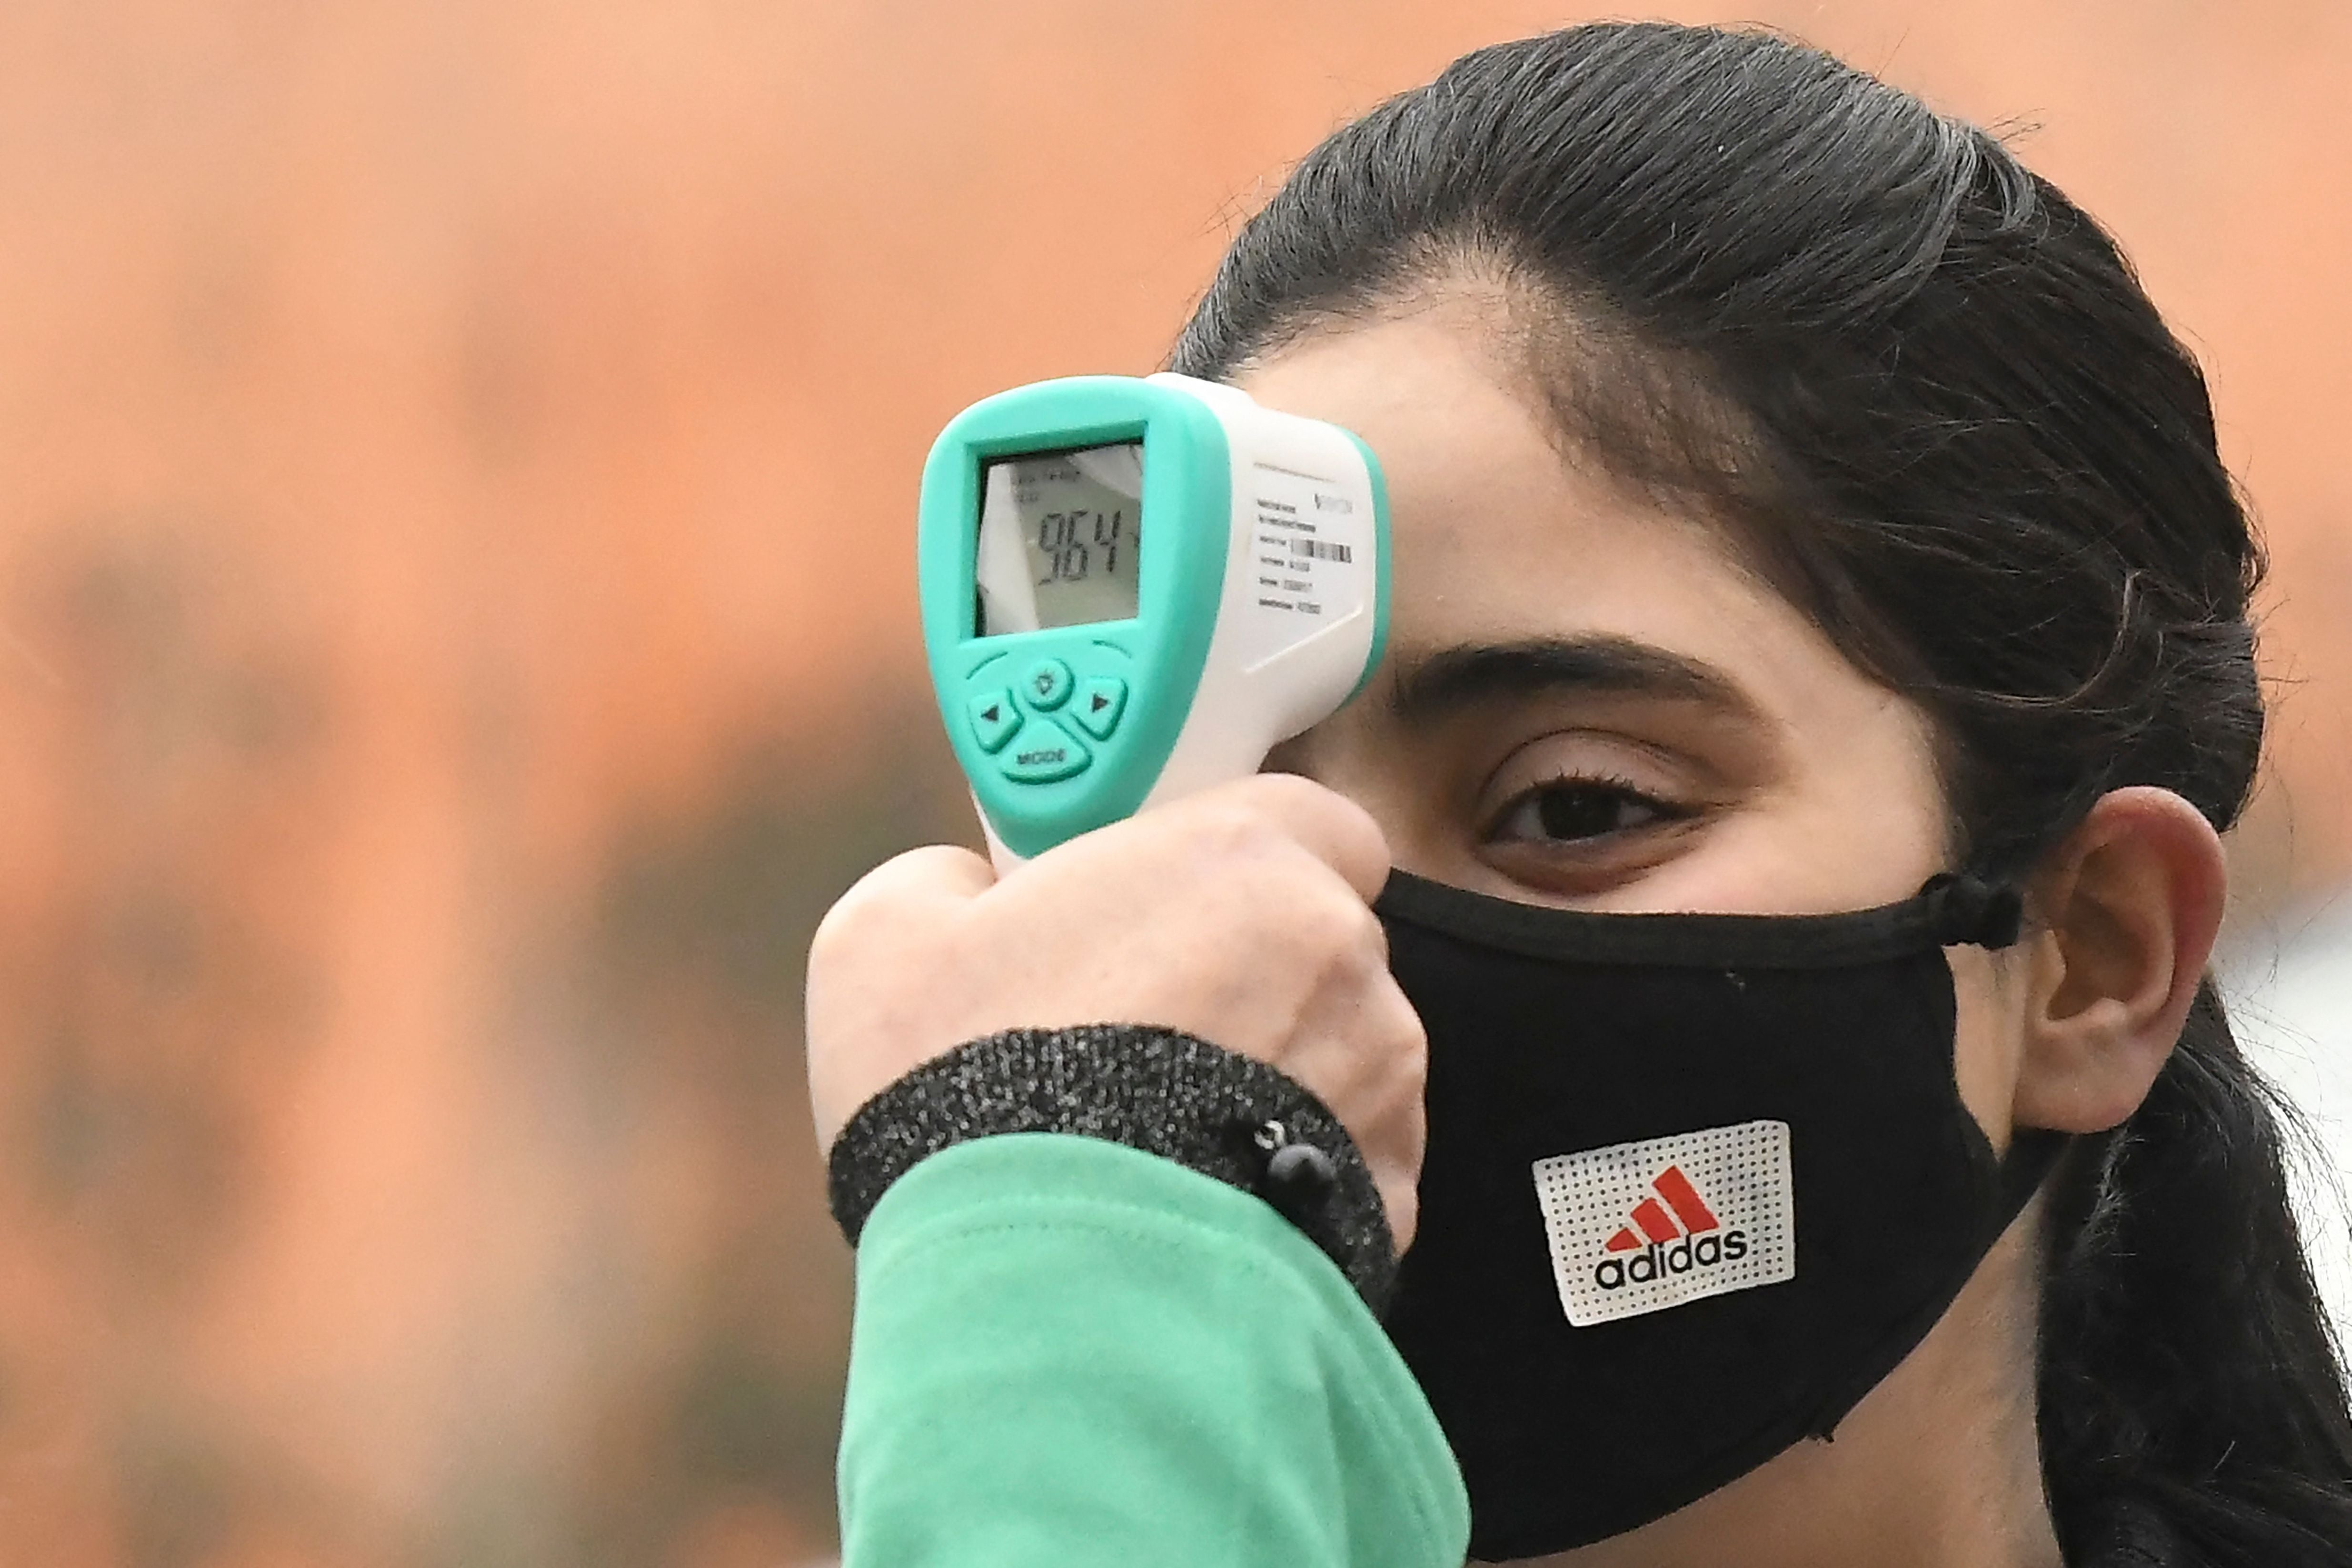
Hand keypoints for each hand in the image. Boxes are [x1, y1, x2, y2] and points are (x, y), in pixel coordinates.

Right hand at [804, 774, 1427, 1244]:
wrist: (1038, 1285)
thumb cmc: (967, 1087)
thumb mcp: (884, 939)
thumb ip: (948, 882)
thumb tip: (971, 895)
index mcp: (1244, 860)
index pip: (1316, 820)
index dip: (1253, 861)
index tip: (1181, 905)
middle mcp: (1343, 962)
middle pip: (1322, 947)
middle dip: (1252, 980)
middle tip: (1141, 1036)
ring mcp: (1381, 1088)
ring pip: (1345, 1064)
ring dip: (1279, 1088)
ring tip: (1163, 1145)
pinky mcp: (1392, 1204)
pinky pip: (1352, 1171)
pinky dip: (1293, 1187)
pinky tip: (1202, 1215)